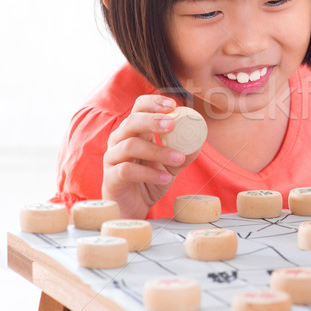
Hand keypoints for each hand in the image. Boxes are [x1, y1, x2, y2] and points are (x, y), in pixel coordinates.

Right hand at [102, 95, 199, 217]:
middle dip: (153, 120)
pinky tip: (165, 178)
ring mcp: (112, 157)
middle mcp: (120, 140)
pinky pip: (127, 170)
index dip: (154, 103)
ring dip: (157, 151)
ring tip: (178, 159)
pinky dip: (149, 173)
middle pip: (131, 121)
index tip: (173, 105)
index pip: (139, 107)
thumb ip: (183, 154)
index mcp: (135, 131)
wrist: (133, 208)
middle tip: (173, 124)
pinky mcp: (110, 177)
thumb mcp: (171, 166)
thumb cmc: (150, 180)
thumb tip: (199, 143)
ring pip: (130, 145)